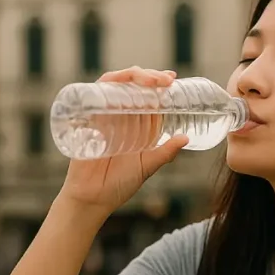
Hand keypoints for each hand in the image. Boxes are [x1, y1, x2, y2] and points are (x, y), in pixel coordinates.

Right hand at [57, 66, 189, 214]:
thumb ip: (165, 153)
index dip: (159, 83)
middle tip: (166, 79)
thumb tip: (185, 138)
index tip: (172, 78)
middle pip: (134, 85)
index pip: (149, 96)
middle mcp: (122, 117)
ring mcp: (104, 116)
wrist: (93, 198)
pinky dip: (107, 86)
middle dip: (150, 76)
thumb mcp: (148, 166)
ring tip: (150, 81)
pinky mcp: (89, 120)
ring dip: (132, 77)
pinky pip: (95, 96)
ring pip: (116, 85)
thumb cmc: (120, 184)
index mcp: (138, 125)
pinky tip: (121, 85)